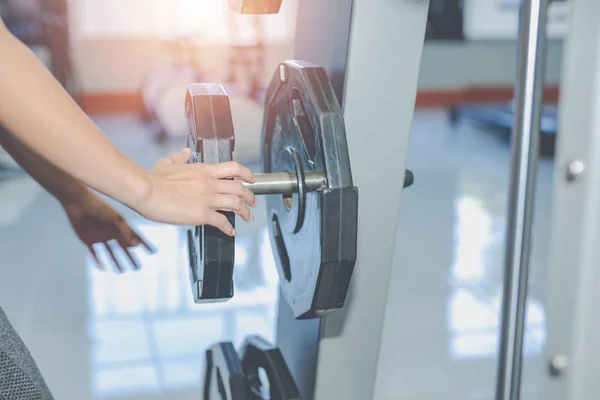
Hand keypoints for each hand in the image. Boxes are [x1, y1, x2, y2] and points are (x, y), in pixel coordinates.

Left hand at [64, 191, 154, 272]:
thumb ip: (125, 230)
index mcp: (121, 227)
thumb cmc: (99, 207)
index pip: (135, 238)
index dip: (145, 245)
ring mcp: (100, 237)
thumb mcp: (115, 219)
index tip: (153, 252)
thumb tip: (137, 243)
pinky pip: (94, 252)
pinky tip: (102, 268)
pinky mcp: (88, 239)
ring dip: (116, 261)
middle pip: (124, 248)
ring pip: (110, 252)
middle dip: (131, 258)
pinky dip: (98, 260)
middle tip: (137, 268)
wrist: (78, 202)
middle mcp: (112, 233)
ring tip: (121, 271)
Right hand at [137, 148, 256, 235]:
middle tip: (253, 201)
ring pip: (236, 204)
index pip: (234, 168)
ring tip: (248, 216)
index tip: (251, 179)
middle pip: (240, 188)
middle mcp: (210, 183)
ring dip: (245, 212)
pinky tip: (231, 232)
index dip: (247, 174)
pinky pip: (222, 222)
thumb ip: (179, 157)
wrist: (146, 191)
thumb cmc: (153, 179)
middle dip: (250, 196)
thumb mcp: (168, 162)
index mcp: (204, 170)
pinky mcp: (202, 214)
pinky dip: (229, 228)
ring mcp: (208, 199)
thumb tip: (185, 152)